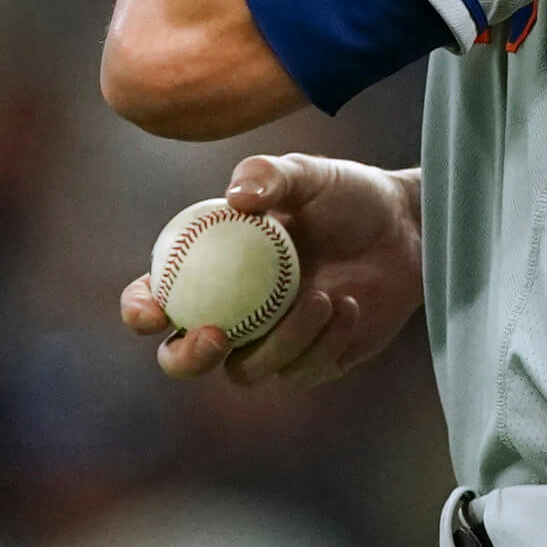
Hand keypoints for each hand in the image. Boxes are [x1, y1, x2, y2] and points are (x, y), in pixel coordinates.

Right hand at [120, 154, 423, 387]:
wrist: (406, 228)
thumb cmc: (345, 194)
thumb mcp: (309, 174)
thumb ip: (270, 176)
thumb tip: (236, 196)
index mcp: (209, 268)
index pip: (155, 296)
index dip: (141, 310)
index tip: (156, 307)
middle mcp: (230, 313)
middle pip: (182, 359)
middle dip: (187, 358)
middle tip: (216, 334)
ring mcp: (268, 344)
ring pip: (247, 371)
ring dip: (280, 341)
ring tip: (322, 295)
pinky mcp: (310, 364)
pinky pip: (301, 371)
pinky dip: (323, 342)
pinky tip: (350, 306)